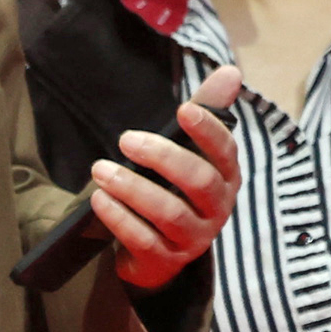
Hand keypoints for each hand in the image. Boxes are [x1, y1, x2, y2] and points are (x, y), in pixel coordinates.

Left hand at [85, 63, 245, 293]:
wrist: (160, 255)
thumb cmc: (175, 192)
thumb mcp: (189, 154)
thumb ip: (206, 114)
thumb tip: (230, 72)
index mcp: (226, 179)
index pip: (226, 152)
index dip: (208, 131)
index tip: (183, 109)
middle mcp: (217, 209)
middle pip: (199, 181)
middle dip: (163, 157)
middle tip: (126, 139)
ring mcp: (194, 238)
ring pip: (169, 212)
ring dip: (133, 188)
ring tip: (100, 169)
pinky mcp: (166, 260)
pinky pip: (144, 239)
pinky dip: (120, 218)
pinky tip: (100, 199)